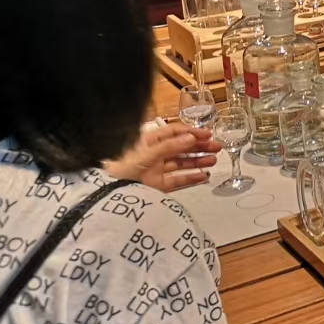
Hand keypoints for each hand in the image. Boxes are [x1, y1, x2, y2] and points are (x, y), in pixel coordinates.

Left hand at [105, 123, 220, 191]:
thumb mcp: (145, 154)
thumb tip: (190, 138)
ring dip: (198, 161)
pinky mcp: (158, 185)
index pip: (175, 132)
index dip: (192, 132)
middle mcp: (154, 154)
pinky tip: (203, 176)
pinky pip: (178, 180)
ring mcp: (157, 170)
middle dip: (199, 146)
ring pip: (182, 163)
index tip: (207, 134)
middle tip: (216, 147)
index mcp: (149, 141)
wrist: (107, 192)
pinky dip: (191, 178)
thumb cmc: (120, 168)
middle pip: (181, 147)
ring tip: (213, 160)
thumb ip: (169, 147)